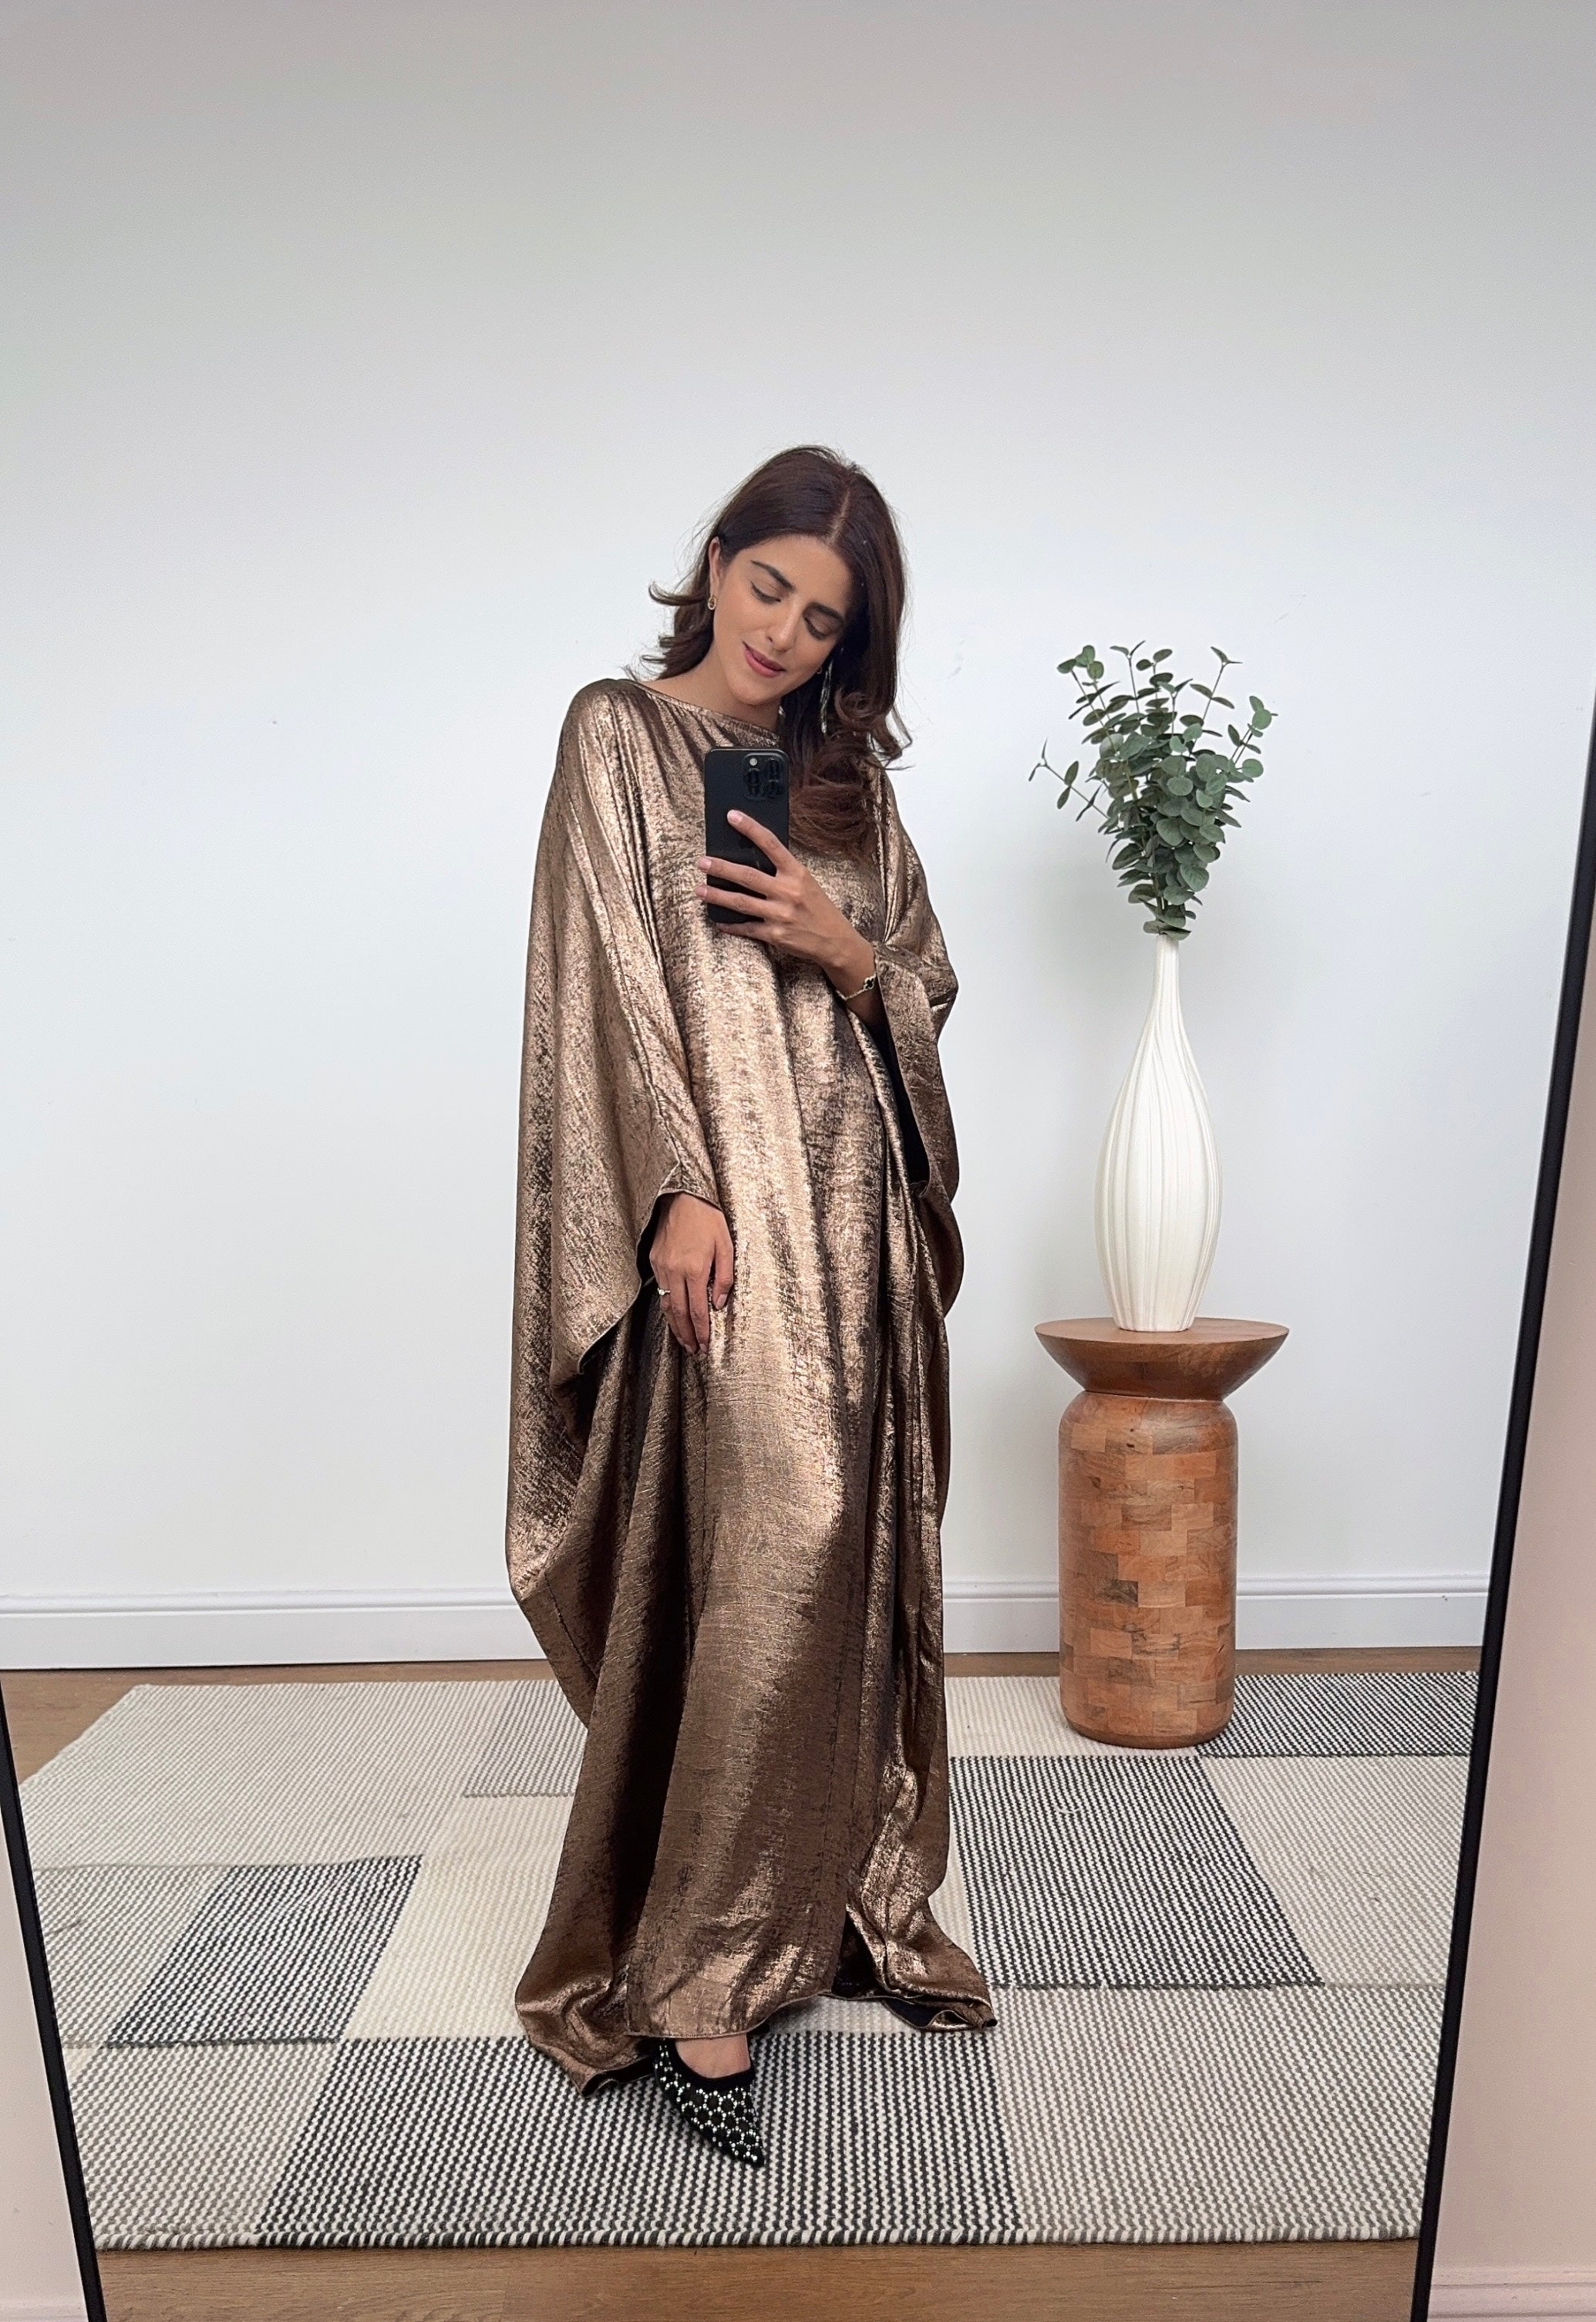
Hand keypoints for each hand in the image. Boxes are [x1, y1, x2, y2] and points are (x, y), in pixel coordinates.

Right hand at [649, 1191, 733, 1353]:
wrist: (682, 1197)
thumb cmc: (708, 1219)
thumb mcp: (726, 1245)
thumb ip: (725, 1277)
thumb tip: (719, 1304)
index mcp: (695, 1269)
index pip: (698, 1310)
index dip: (701, 1331)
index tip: (705, 1345)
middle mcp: (674, 1271)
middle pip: (680, 1313)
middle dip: (688, 1335)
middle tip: (695, 1350)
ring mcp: (661, 1267)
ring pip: (667, 1305)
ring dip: (675, 1326)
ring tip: (684, 1340)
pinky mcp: (654, 1261)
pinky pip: (660, 1291)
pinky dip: (667, 1308)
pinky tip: (674, 1315)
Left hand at [698, 814, 878, 1006]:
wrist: (835, 940)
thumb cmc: (818, 908)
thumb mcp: (806, 882)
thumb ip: (782, 871)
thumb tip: (751, 858)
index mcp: (797, 873)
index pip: (771, 844)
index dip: (750, 828)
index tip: (731, 816)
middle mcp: (787, 891)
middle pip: (747, 875)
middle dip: (721, 868)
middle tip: (702, 862)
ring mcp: (780, 914)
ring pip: (740, 902)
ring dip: (716, 896)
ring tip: (699, 890)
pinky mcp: (774, 935)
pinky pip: (746, 928)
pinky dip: (730, 924)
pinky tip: (718, 919)